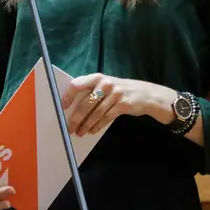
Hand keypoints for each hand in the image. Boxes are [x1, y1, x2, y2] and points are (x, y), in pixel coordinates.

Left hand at [61, 73, 176, 135]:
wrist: (147, 94)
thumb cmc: (121, 91)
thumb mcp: (107, 86)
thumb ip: (92, 91)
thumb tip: (73, 107)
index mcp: (98, 77)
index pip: (77, 84)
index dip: (68, 96)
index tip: (63, 107)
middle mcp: (105, 84)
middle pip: (86, 103)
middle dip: (76, 117)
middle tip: (69, 128)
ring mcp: (115, 94)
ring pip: (95, 113)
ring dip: (86, 124)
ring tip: (80, 132)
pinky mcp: (123, 105)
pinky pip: (106, 117)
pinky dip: (97, 126)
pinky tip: (92, 131)